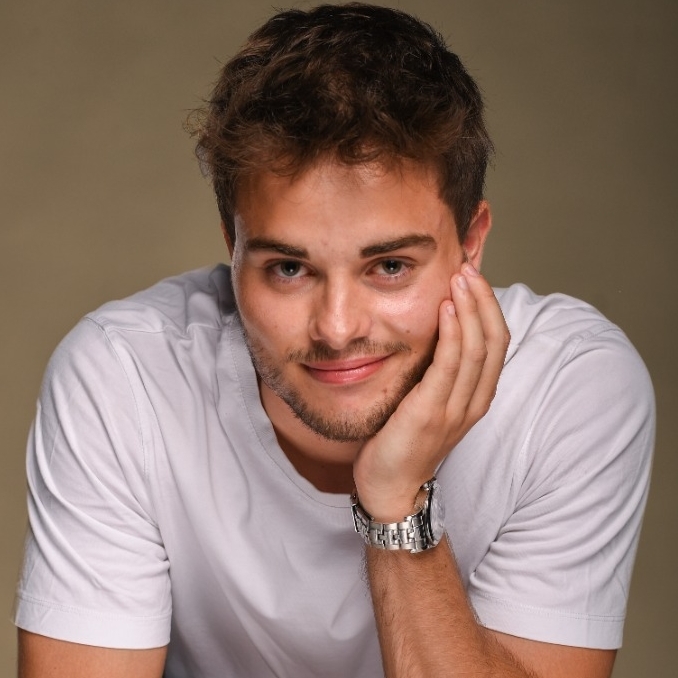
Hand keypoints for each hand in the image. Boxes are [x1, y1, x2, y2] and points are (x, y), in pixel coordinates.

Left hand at [353, 263, 509, 520]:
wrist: (390, 485)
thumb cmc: (405, 439)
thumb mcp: (430, 400)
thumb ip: (439, 371)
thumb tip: (434, 331)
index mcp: (476, 397)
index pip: (497, 343)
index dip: (490, 307)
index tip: (475, 276)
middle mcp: (473, 401)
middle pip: (494, 340)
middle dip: (484, 300)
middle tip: (470, 267)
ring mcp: (456, 408)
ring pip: (478, 348)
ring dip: (471, 308)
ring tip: (461, 277)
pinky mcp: (432, 412)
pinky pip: (449, 366)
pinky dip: (453, 333)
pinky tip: (447, 309)